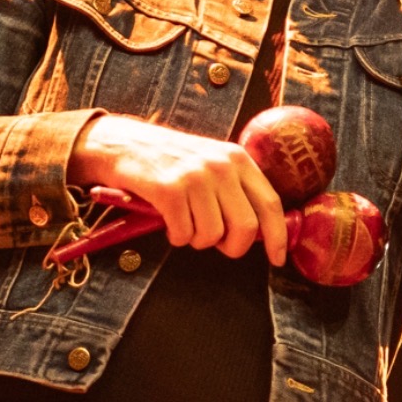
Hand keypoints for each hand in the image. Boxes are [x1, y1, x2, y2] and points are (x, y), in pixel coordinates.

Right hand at [68, 115, 287, 264]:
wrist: (123, 143)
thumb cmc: (170, 161)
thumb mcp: (211, 163)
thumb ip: (236, 191)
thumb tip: (260, 233)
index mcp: (237, 159)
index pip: (270, 204)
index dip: (278, 236)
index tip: (277, 258)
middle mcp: (220, 166)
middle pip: (246, 227)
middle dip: (232, 247)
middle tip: (216, 243)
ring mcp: (195, 177)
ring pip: (212, 235)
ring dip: (196, 240)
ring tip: (184, 223)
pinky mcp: (168, 189)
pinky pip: (183, 234)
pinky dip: (176, 237)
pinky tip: (169, 222)